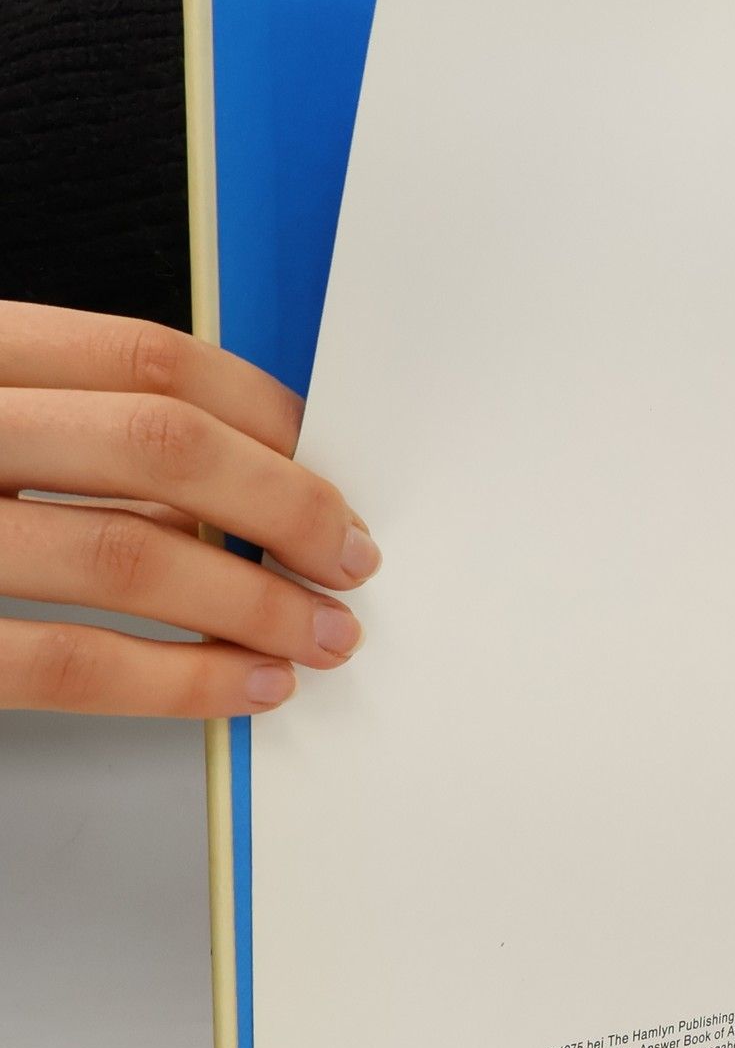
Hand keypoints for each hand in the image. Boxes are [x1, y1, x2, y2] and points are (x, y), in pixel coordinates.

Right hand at [0, 300, 378, 717]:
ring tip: (323, 633)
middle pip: (159, 445)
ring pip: (129, 553)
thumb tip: (245, 474)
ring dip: (258, 603)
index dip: (265, 413)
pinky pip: (70, 663)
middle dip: (286, 507)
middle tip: (351, 556)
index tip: (326, 463)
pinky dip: (184, 682)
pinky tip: (247, 688)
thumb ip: (72, 428)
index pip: (147, 359)